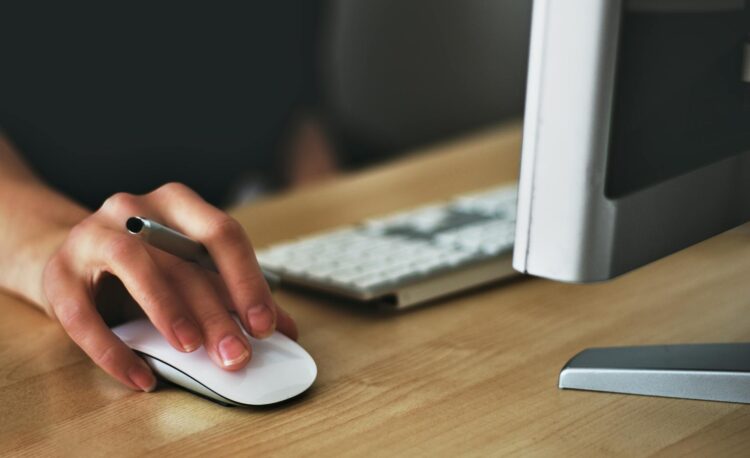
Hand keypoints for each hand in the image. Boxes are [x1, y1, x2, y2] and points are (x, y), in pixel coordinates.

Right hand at [42, 183, 296, 391]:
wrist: (72, 259)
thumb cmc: (145, 265)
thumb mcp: (190, 271)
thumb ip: (233, 294)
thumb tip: (285, 329)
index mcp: (177, 204)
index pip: (222, 233)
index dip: (247, 280)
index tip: (265, 325)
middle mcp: (134, 209)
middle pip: (183, 258)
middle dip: (215, 311)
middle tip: (236, 354)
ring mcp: (91, 235)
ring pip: (133, 265)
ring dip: (167, 309)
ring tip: (191, 349)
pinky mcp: (58, 274)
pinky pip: (83, 314)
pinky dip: (114, 350)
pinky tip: (141, 377)